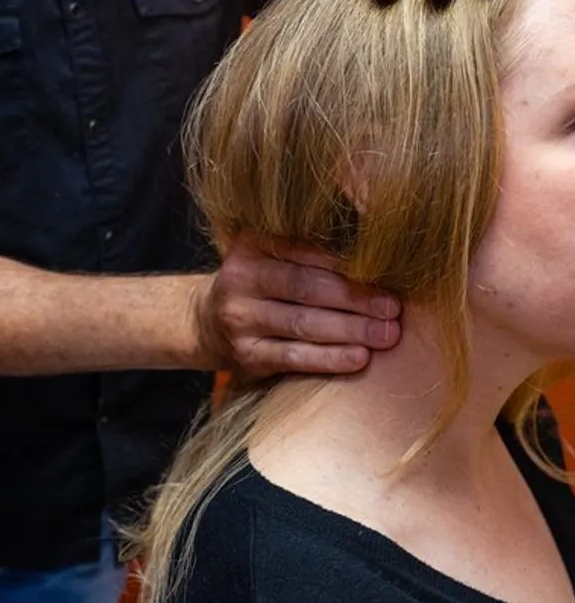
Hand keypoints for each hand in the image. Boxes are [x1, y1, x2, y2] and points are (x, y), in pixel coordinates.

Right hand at [194, 236, 400, 381]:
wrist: (208, 323)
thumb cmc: (261, 285)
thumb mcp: (272, 255)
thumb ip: (311, 250)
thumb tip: (377, 247)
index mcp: (252, 245)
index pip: (305, 251)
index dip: (348, 263)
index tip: (388, 272)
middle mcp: (240, 278)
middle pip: (306, 287)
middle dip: (355, 298)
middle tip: (393, 308)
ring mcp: (240, 318)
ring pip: (302, 323)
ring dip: (350, 329)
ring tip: (387, 334)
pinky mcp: (245, 354)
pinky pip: (294, 356)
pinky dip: (329, 358)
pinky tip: (359, 357)